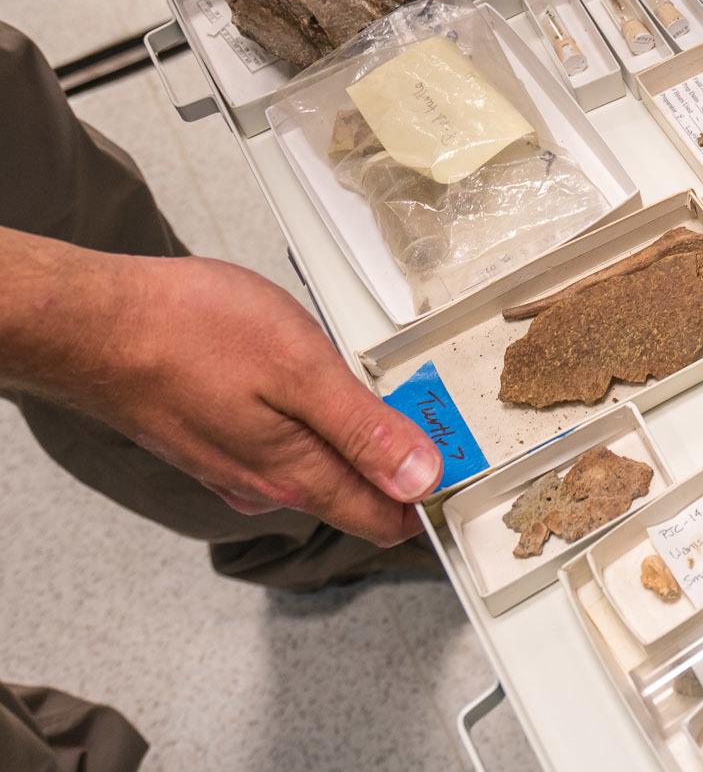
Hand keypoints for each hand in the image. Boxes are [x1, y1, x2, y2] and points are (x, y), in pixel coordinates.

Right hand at [84, 255, 440, 545]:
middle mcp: (266, 484)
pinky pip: (287, 447)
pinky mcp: (215, 440)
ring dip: (361, 443)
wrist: (96, 324)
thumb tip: (421, 478)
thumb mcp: (302, 369)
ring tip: (397, 402)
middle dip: (404, 466)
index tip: (466, 466)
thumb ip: (365, 429)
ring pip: (321, 468)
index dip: (432, 496)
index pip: (384, 517)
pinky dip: (318, 426)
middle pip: (357, 494)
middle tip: (442, 422)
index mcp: (296, 475)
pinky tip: (322, 390)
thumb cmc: (191, 333)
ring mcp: (236, 466)